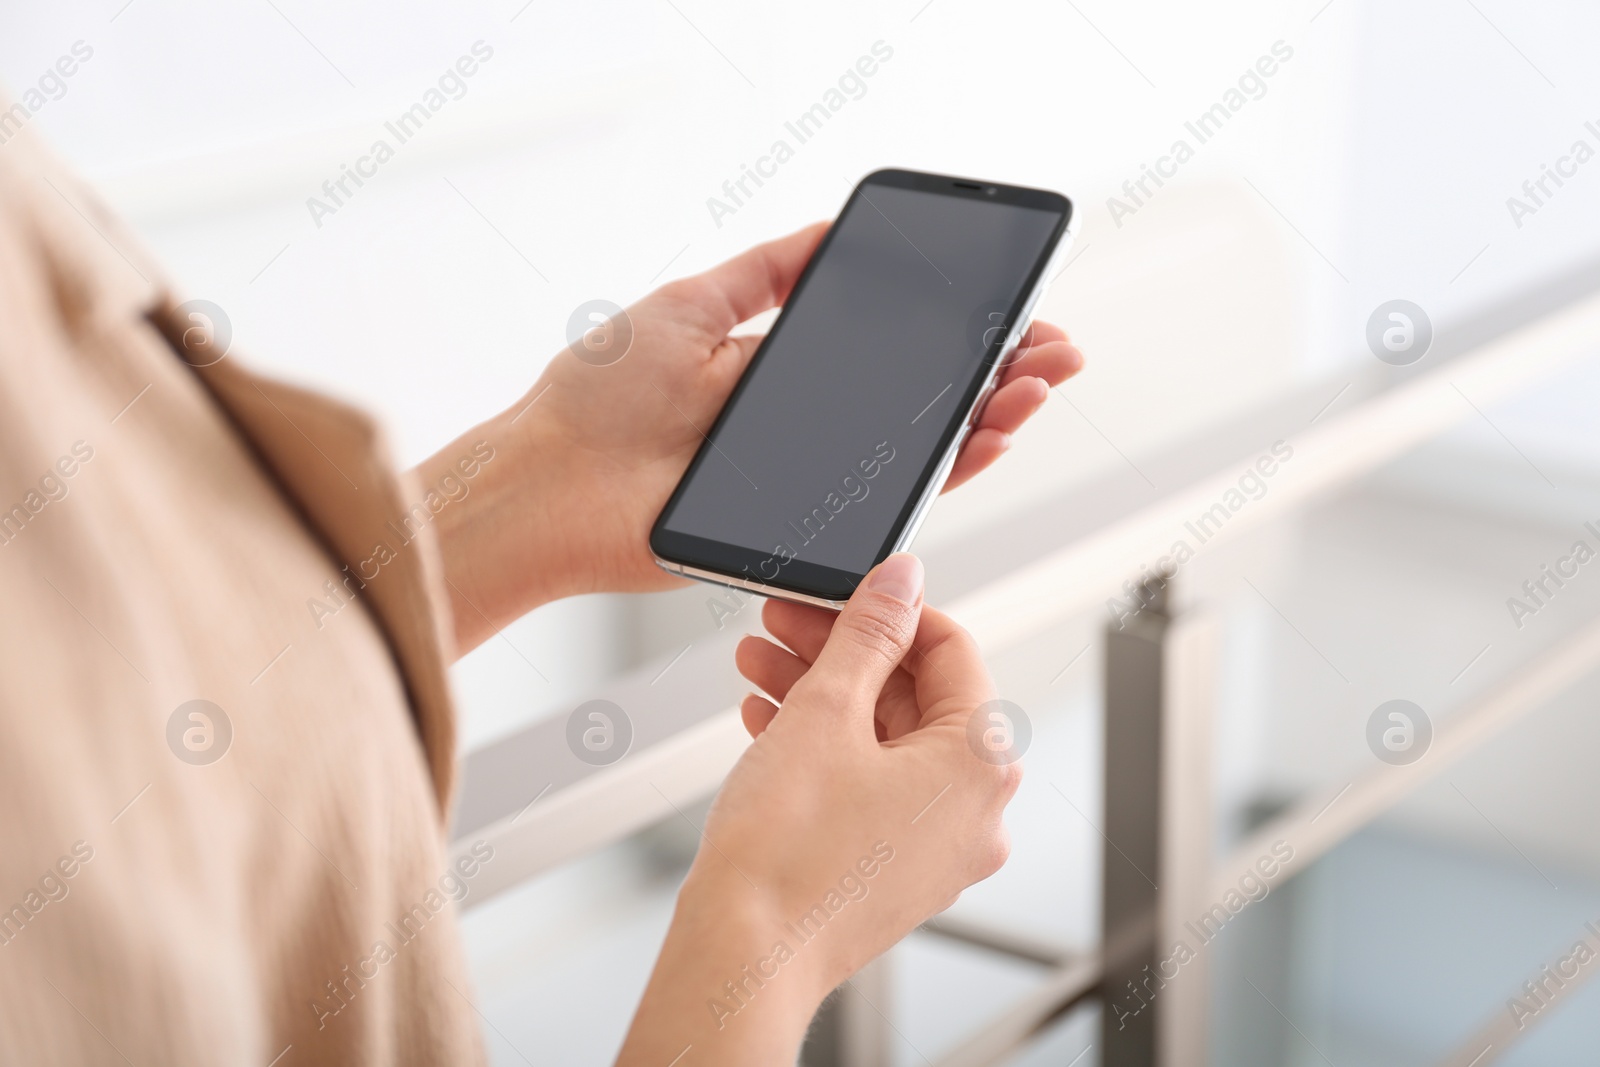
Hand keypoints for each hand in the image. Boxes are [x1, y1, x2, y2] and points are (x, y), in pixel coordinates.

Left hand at [420, 225, 1084, 653]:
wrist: (549, 485)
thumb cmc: (595, 401)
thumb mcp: (688, 307)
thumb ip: (766, 275)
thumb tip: (831, 233)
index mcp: (782, 372)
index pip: (892, 352)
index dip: (956, 334)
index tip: (1009, 308)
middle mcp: (806, 429)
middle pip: (921, 404)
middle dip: (995, 374)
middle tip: (1051, 349)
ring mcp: (809, 483)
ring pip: (920, 454)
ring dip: (989, 417)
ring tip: (1037, 382)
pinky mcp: (802, 531)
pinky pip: (888, 505)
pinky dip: (946, 472)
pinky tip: (987, 434)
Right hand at [616, 554, 1019, 1064]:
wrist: (743, 956)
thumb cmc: (786, 854)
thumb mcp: (826, 710)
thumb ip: (869, 632)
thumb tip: (900, 580)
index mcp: (981, 764)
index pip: (950, 649)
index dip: (887, 610)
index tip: (840, 594)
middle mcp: (975, 809)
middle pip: (914, 695)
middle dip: (840, 652)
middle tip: (783, 624)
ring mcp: (936, 846)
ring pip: (885, 740)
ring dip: (822, 695)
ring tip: (759, 666)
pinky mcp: (895, 868)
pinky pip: (871, 785)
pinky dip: (825, 748)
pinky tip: (768, 720)